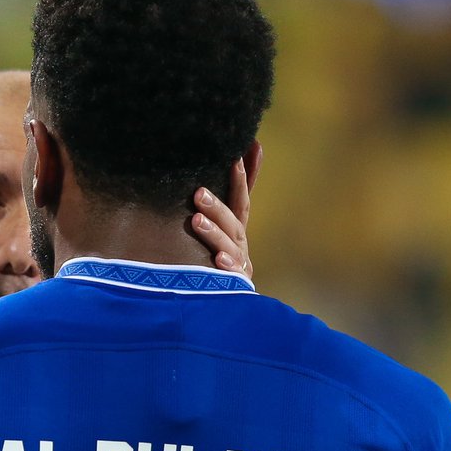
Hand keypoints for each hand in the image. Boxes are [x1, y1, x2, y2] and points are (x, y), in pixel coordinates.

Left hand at [191, 155, 255, 279]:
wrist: (224, 302)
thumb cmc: (222, 256)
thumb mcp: (226, 224)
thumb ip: (238, 191)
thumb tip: (253, 147)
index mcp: (236, 229)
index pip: (240, 200)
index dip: (241, 179)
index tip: (234, 158)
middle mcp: (239, 246)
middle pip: (232, 223)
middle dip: (217, 207)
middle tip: (198, 192)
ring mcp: (238, 267)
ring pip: (228, 247)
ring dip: (214, 232)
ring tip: (197, 220)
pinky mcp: (234, 288)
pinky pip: (231, 277)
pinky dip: (227, 267)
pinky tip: (217, 259)